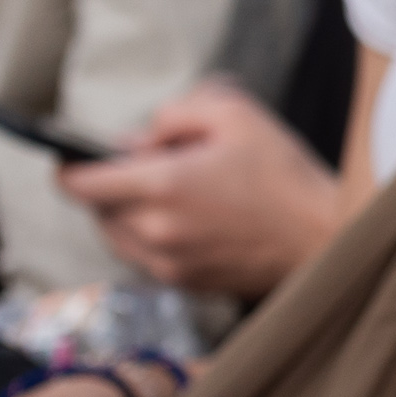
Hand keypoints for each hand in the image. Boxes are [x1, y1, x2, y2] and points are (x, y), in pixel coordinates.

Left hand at [57, 80, 341, 296]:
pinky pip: (145, 257)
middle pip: (96, 209)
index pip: (77, 183)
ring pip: (117, 236)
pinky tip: (192, 219)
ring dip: (128, 213)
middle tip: (152, 166)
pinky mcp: (185, 283)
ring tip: (172, 194)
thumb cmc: (286, 174)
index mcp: (161, 185)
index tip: (74, 157)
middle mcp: (154, 230)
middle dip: (111, 185)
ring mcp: (167, 263)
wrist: (327, 237)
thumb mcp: (237, 113)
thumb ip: (175, 113)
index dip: (68, 166)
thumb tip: (138, 140)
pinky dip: (153, 236)